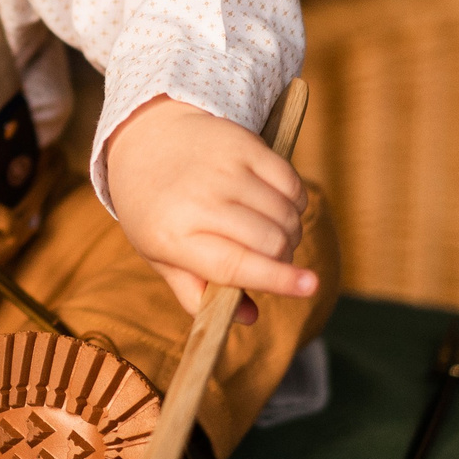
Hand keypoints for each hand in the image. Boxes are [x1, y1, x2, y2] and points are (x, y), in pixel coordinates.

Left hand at [103, 94, 310, 323]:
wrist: (148, 139)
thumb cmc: (156, 210)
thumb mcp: (160, 256)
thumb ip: (198, 293)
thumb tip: (250, 318)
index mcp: (172, 235)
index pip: (234, 264)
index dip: (276, 279)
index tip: (310, 288)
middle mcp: (198, 199)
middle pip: (270, 241)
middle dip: (283, 259)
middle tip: (273, 259)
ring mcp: (223, 168)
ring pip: (285, 214)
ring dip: (290, 232)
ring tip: (270, 232)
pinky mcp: (244, 144)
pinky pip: (292, 182)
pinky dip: (295, 202)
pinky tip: (276, 206)